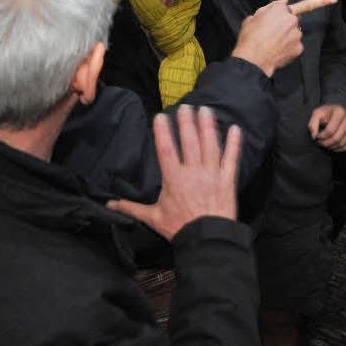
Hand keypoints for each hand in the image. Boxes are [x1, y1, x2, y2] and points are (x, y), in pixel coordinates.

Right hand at [107, 105, 240, 240]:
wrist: (207, 239)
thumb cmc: (179, 228)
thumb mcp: (153, 218)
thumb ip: (132, 208)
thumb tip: (110, 205)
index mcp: (174, 179)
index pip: (166, 150)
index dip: (163, 132)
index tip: (161, 116)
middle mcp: (193, 172)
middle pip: (190, 142)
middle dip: (187, 123)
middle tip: (186, 106)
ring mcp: (212, 174)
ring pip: (210, 145)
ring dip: (207, 126)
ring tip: (205, 109)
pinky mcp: (227, 180)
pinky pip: (231, 158)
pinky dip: (233, 143)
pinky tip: (235, 128)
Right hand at [231, 0, 336, 76]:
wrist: (253, 58)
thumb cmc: (250, 37)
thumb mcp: (254, 16)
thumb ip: (271, 7)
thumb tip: (286, 1)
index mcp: (280, 9)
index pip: (305, 4)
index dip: (322, 1)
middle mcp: (292, 19)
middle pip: (294, 21)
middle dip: (285, 25)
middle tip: (270, 33)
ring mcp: (297, 34)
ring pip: (294, 33)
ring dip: (286, 37)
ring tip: (271, 43)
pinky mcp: (299, 47)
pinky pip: (295, 46)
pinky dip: (288, 48)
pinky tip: (277, 50)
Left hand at [308, 104, 345, 151]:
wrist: (336, 111)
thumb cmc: (325, 112)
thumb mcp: (317, 113)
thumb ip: (312, 124)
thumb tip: (314, 136)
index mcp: (340, 113)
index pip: (330, 130)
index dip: (321, 136)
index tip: (316, 136)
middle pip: (336, 138)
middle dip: (325, 143)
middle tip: (318, 141)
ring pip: (340, 144)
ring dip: (329, 147)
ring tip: (323, 143)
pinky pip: (345, 147)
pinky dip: (336, 149)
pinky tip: (329, 145)